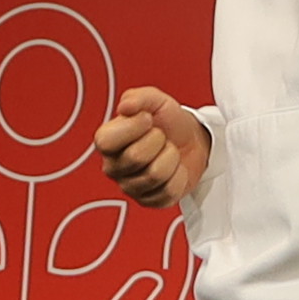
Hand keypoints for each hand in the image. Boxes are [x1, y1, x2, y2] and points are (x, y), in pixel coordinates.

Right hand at [89, 90, 206, 211]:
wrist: (192, 141)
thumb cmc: (168, 121)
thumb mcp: (156, 100)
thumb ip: (138, 97)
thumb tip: (124, 107)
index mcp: (107, 141)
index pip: (105, 141)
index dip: (133, 128)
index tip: (148, 119)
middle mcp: (113, 167)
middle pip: (135, 157)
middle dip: (159, 141)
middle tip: (162, 137)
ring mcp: (130, 187)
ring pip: (155, 175)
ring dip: (171, 158)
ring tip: (168, 151)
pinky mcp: (150, 202)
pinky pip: (168, 192)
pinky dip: (179, 176)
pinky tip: (174, 169)